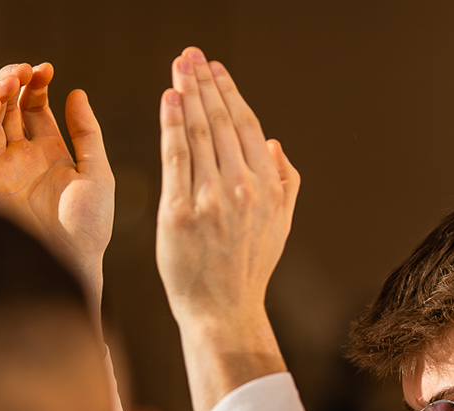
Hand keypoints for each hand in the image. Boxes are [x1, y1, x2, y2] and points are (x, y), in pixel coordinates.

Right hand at [0, 62, 112, 311]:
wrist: (74, 262)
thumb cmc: (90, 227)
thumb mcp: (97, 171)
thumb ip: (87, 133)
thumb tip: (76, 92)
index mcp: (48, 154)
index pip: (33, 108)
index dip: (36, 85)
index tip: (46, 69)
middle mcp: (21, 159)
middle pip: (7, 109)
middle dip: (12, 84)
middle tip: (23, 68)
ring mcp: (0, 170)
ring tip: (8, 80)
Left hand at [156, 47, 297, 410]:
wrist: (223, 311)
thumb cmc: (248, 269)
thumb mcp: (281, 226)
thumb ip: (285, 182)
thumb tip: (275, 144)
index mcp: (268, 187)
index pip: (247, 127)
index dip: (230, 93)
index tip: (216, 70)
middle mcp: (242, 188)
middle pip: (221, 122)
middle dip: (205, 83)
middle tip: (191, 55)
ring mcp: (211, 199)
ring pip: (198, 133)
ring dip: (187, 94)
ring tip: (178, 68)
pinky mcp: (180, 212)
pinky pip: (176, 157)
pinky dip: (171, 124)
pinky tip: (168, 100)